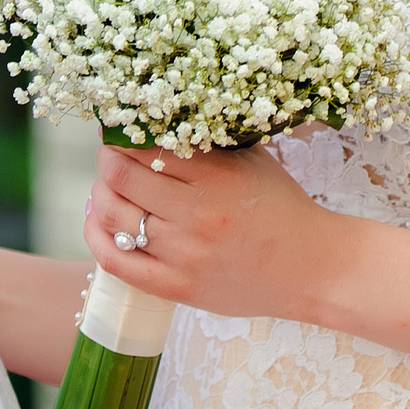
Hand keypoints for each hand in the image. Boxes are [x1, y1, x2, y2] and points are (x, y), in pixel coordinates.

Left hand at [84, 141, 337, 320]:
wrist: (312, 268)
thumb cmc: (281, 207)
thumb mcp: (251, 161)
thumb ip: (206, 141)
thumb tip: (153, 119)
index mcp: (218, 179)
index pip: (146, 148)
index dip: (122, 135)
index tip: (119, 129)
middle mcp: (198, 217)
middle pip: (121, 179)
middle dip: (107, 161)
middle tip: (110, 156)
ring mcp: (185, 256)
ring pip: (114, 217)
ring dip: (100, 195)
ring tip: (106, 186)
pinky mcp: (177, 288)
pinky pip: (117, 263)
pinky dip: (97, 237)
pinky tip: (98, 221)